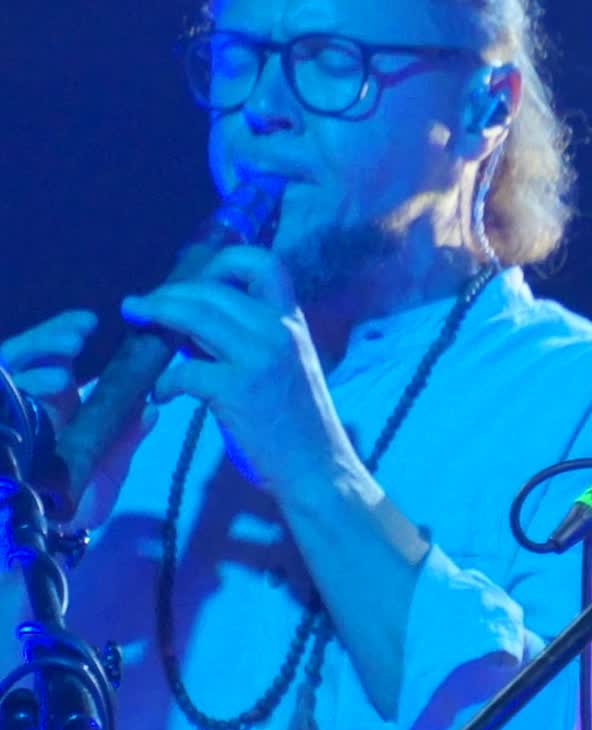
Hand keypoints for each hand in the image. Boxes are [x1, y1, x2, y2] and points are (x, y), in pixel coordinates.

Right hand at [0, 310, 154, 524]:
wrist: (41, 539)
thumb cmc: (73, 500)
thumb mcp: (106, 466)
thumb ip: (126, 437)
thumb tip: (151, 407)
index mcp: (51, 407)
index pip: (51, 360)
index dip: (62, 336)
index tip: (90, 324)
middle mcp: (22, 408)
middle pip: (24, 358)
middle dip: (50, 339)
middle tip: (81, 331)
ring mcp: (8, 416)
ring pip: (7, 370)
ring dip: (37, 351)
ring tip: (72, 345)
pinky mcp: (3, 429)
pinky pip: (1, 395)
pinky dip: (21, 381)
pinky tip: (55, 382)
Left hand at [121, 245, 358, 499]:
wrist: (317, 468)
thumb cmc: (297, 423)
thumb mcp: (283, 366)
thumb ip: (247, 339)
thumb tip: (190, 326)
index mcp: (292, 320)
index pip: (261, 261)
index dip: (219, 262)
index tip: (192, 282)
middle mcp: (279, 329)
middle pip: (212, 288)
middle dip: (168, 293)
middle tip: (141, 307)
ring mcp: (260, 357)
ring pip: (195, 315)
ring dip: (156, 316)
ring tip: (136, 325)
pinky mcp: (239, 390)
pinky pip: (184, 371)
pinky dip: (163, 382)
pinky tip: (160, 395)